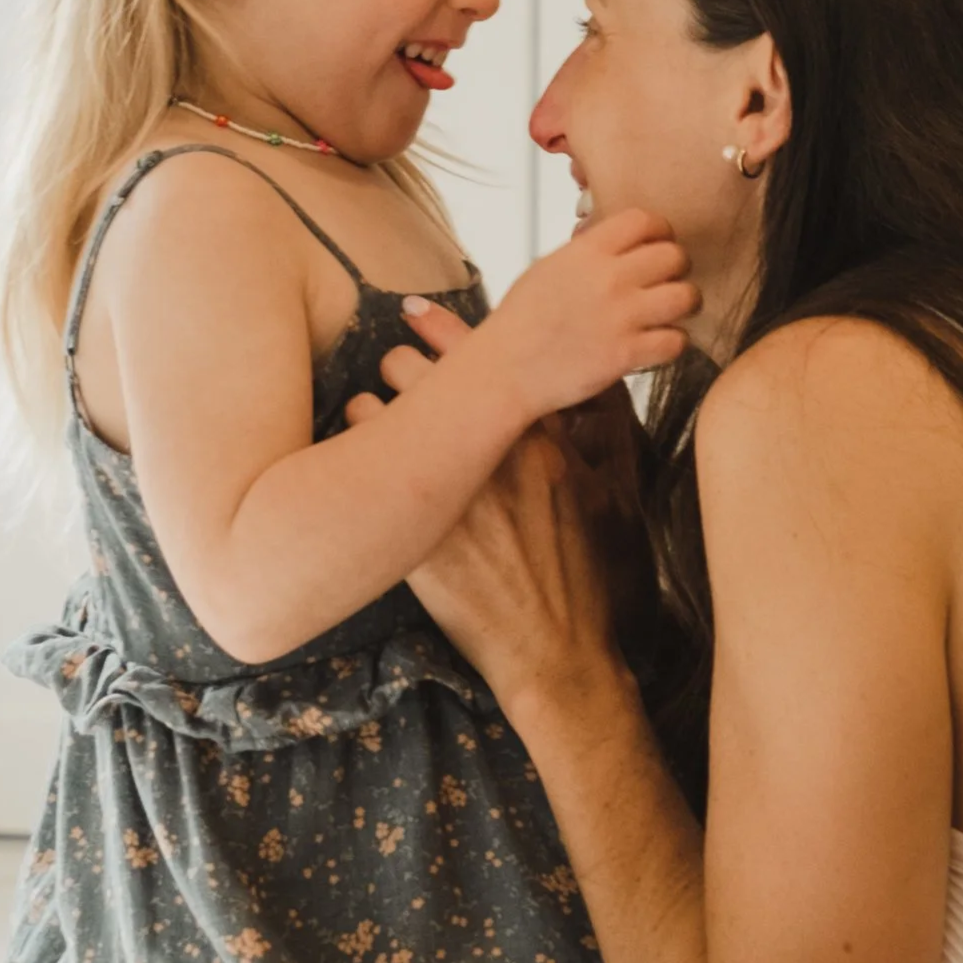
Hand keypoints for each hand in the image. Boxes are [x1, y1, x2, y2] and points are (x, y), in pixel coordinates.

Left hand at [349, 320, 657, 648]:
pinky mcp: (411, 531)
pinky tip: (352, 466)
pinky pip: (356, 464)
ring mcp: (447, 493)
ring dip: (371, 411)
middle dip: (400, 369)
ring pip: (378, 409)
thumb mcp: (613, 494)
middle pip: (417, 371)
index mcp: (537, 436)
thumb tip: (593, 384)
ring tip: (372, 425)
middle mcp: (488, 453)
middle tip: (396, 382)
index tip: (414, 308)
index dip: (442, 326)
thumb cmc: (587, 577)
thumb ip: (603, 431)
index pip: (481, 355)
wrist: (557, 654)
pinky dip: (350, 454)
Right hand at [480, 212, 696, 417]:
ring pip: (685, 296)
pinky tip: (660, 342)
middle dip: (676, 267)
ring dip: (684, 303)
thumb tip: (617, 243)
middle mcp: (608, 279)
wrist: (504, 370)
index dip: (659, 230)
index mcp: (586, 252)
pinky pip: (675, 341)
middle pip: (673, 255)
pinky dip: (674, 342)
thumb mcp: (549, 268)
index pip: (643, 220)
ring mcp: (620, 317)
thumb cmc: (520, 321)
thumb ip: (587, 253)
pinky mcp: (626, 354)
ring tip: (672, 311)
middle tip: (668, 280)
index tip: (658, 243)